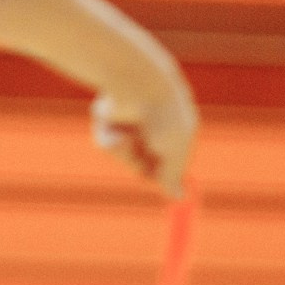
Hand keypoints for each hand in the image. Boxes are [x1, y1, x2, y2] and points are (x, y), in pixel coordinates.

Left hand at [91, 65, 196, 196]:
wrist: (137, 86)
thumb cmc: (162, 116)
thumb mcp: (174, 149)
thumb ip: (173, 174)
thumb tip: (179, 198)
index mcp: (175, 127)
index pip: (169, 161)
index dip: (163, 176)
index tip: (163, 192)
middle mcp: (152, 125)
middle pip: (143, 163)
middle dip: (140, 167)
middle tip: (142, 165)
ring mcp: (130, 123)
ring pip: (123, 156)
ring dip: (124, 155)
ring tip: (129, 139)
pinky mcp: (108, 119)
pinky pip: (106, 143)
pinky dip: (110, 141)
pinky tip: (116, 129)